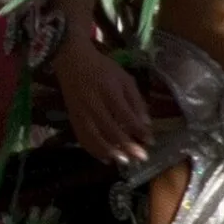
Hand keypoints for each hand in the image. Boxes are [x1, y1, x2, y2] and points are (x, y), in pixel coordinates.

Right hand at [54, 39, 154, 166]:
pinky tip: (106, 159)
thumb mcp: (125, 78)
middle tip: (141, 158)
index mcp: (109, 91)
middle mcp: (93, 104)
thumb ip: (136, 101)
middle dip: (127, 146)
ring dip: (110, 152)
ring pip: (94, 137)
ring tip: (124, 161)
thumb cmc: (104, 69)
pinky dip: (94, 151)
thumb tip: (146, 123)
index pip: (125, 115)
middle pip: (110, 129)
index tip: (151, 141)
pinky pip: (82, 138)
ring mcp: (81, 112)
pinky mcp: (72, 118)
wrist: (73, 61)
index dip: (138, 130)